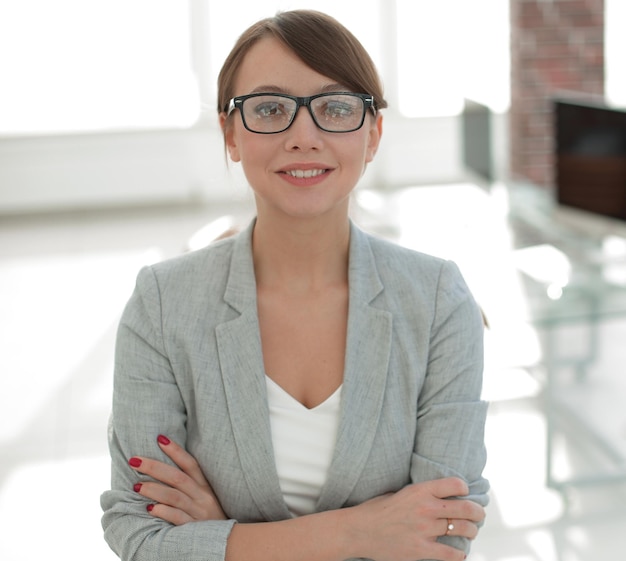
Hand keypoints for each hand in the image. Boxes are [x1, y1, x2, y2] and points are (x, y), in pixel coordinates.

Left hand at [128, 435, 226, 524]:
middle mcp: (203, 496)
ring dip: (154, 489)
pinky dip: (164, 512)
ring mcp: (199, 512)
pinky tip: (150, 509)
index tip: (160, 438)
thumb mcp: (206, 496)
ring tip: (136, 485)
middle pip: (178, 477)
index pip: (190, 463)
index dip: (176, 451)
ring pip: (175, 496)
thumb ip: (189, 484)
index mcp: (205, 485)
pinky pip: (178, 518)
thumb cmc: (210, 516)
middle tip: (134, 460)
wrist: (228, 541)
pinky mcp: (195, 529)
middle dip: (154, 467)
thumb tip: (163, 469)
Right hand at [350, 477, 484, 560]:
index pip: (455, 485)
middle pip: (466, 508)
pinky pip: (451, 553)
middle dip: (477, 512)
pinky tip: (459, 552)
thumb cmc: (378, 510)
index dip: (465, 489)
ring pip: (463, 529)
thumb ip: (421, 495)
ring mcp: (424, 529)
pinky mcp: (421, 550)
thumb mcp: (401, 493)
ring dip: (471, 531)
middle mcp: (425, 508)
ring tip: (470, 532)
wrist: (359, 530)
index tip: (465, 494)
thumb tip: (442, 497)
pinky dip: (460, 554)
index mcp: (420, 490)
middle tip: (479, 515)